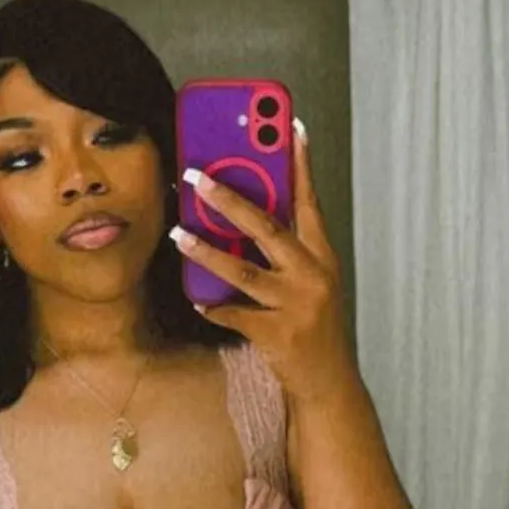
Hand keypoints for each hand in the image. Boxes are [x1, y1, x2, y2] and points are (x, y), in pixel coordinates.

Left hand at [170, 123, 356, 403]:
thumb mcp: (312, 282)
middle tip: (198, 177)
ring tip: (179, 233)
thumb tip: (244, 216)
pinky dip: (213, 306)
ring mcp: (295, 305)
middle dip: (229, 200)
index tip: (290, 126)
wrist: (328, 382)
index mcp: (323, 256)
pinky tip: (198, 300)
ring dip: (206, 251)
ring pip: (243, 272)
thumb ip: (287, 251)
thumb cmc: (314, 326)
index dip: (300, 163)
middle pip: (268, 228)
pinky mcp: (276, 334)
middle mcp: (313, 276)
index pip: (311, 201)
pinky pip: (233, 314)